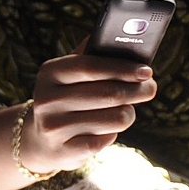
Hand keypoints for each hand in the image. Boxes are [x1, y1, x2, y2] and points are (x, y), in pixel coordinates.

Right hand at [19, 44, 156, 174]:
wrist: (38, 139)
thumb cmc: (63, 98)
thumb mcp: (67, 74)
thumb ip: (89, 55)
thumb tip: (119, 39)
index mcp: (49, 73)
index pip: (90, 66)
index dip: (121, 68)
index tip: (146, 71)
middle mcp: (47, 99)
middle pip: (107, 94)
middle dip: (136, 90)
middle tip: (150, 88)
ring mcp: (54, 127)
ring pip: (114, 118)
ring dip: (127, 114)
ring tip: (125, 110)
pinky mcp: (65, 151)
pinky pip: (106, 140)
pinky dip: (112, 133)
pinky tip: (106, 129)